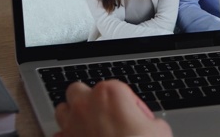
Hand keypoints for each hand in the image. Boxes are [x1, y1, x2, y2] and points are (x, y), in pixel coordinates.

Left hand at [54, 80, 171, 136]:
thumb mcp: (160, 129)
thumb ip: (148, 120)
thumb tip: (147, 125)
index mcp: (111, 93)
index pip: (117, 87)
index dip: (128, 102)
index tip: (135, 116)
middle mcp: (86, 105)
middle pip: (79, 90)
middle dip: (89, 100)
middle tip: (105, 114)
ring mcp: (71, 125)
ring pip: (62, 110)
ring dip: (73, 116)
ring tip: (90, 128)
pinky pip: (59, 135)